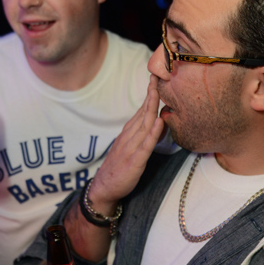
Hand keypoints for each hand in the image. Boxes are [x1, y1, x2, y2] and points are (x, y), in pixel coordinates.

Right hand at [89, 75, 165, 213]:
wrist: (103, 188)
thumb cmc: (119, 168)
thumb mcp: (130, 147)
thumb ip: (142, 133)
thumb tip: (157, 118)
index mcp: (129, 133)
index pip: (142, 109)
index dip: (150, 93)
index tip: (157, 77)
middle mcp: (129, 137)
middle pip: (143, 112)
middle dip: (152, 94)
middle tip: (159, 75)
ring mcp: (131, 148)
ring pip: (144, 124)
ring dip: (152, 107)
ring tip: (160, 91)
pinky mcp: (134, 162)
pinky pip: (145, 145)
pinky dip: (152, 133)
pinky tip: (160, 122)